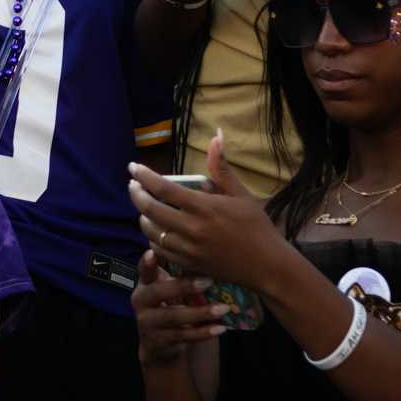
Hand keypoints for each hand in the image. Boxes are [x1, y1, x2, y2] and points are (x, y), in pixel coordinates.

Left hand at [127, 132, 285, 288]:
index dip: (143, 176)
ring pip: (151, 231)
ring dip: (143, 217)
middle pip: (150, 209)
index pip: (163, 188)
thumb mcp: (240, 194)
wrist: (268, 266)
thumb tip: (216, 135)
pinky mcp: (189, 265)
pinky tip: (156, 229)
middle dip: (136, 194)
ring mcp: (189, 250)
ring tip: (145, 206)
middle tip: (133, 185)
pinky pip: (160, 250)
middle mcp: (193, 229)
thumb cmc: (256, 226)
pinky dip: (153, 238)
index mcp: (204, 208)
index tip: (132, 167)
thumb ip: (221, 166)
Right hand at [131, 247, 226, 366]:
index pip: (143, 270)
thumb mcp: (167, 290)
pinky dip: (203, 333)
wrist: (158, 345)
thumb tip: (203, 251)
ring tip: (223, 308)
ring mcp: (148, 323)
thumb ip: (176, 275)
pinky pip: (183, 336)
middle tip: (208, 281)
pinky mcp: (159, 341)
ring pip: (174, 316)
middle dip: (183, 286)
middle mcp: (141, 302)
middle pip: (158, 292)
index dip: (147, 263)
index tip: (153, 252)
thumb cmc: (169, 307)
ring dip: (200, 313)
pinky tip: (220, 328)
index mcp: (144, 285)